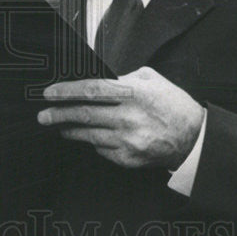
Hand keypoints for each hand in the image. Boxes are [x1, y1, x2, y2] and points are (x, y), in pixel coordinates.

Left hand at [37, 67, 204, 168]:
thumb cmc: (172, 105)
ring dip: (69, 130)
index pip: (91, 90)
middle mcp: (129, 117)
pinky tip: (87, 137)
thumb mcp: (151, 79)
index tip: (49, 93)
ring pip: (88, 134)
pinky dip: (92, 142)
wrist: (193, 138)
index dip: (67, 91)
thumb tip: (97, 81)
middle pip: (84, 114)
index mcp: (134, 93)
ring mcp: (128, 140)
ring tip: (58, 125)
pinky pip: (100, 149)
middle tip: (43, 115)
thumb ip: (124, 78)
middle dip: (58, 114)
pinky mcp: (128, 158)